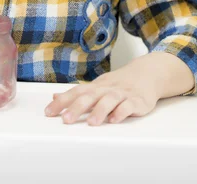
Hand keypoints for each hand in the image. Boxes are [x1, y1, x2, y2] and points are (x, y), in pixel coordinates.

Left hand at [44, 62, 158, 125]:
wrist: (147, 73)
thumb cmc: (118, 83)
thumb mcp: (97, 87)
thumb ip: (77, 94)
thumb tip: (54, 97)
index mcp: (95, 87)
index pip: (76, 92)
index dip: (62, 102)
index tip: (49, 112)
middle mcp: (106, 89)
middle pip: (90, 96)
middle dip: (77, 108)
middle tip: (66, 120)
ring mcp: (122, 94)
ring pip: (109, 100)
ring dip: (100, 111)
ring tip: (91, 123)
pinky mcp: (137, 101)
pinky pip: (129, 106)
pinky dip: (121, 112)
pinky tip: (115, 120)